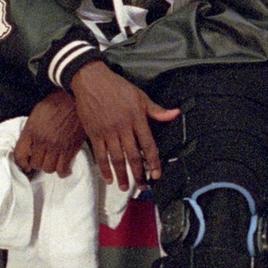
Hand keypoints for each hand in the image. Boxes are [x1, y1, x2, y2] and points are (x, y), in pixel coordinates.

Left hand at [14, 89, 87, 177]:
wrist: (74, 98)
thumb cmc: (55, 103)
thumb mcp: (36, 113)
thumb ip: (31, 130)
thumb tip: (29, 145)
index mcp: (31, 131)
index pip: (20, 154)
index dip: (21, 163)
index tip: (25, 165)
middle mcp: (43, 140)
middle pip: (36, 164)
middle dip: (37, 164)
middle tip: (42, 161)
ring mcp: (57, 146)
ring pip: (49, 169)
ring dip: (50, 167)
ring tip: (53, 162)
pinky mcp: (70, 149)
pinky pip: (63, 168)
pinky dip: (63, 172)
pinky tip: (64, 169)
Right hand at [70, 63, 178, 190]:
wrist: (91, 80)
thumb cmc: (117, 87)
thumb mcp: (140, 96)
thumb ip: (157, 110)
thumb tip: (176, 114)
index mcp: (137, 118)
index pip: (148, 145)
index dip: (154, 161)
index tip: (157, 174)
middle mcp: (122, 127)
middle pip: (133, 156)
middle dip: (139, 174)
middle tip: (143, 187)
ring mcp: (107, 131)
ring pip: (116, 158)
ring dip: (122, 175)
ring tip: (126, 187)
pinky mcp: (93, 133)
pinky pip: (100, 155)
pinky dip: (104, 168)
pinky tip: (108, 178)